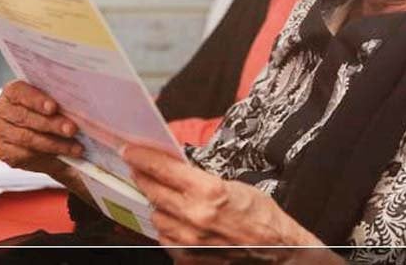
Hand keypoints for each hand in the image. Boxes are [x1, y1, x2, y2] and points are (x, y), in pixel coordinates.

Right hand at [0, 80, 83, 177]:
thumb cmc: (53, 115)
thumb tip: (82, 102)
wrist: (47, 141)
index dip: (36, 99)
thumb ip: (61, 101)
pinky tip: (64, 156)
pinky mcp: (0, 151)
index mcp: (11, 92)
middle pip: (24, 116)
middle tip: (72, 129)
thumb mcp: (56, 105)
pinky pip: (23, 154)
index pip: (18, 91)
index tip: (54, 107)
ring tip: (75, 148)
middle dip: (51, 124)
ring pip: (26, 138)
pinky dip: (46, 155)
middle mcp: (0, 109)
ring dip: (54, 143)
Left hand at [121, 143, 322, 247]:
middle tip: (137, 165)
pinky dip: (165, 225)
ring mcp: (190, 240)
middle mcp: (195, 216)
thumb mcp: (232, 184)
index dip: (142, 157)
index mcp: (208, 191)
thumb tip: (174, 168)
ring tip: (161, 193)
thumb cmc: (260, 215)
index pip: (163, 169)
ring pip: (156, 215)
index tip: (130, 151)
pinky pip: (164, 237)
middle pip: (153, 190)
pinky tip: (173, 217)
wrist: (276, 249)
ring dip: (155, 202)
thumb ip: (199, 178)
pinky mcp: (189, 257)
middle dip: (142, 175)